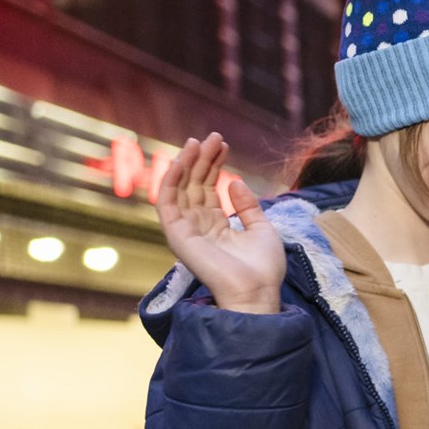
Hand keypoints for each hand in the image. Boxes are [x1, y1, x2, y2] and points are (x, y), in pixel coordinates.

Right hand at [155, 134, 284, 313]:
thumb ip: (247, 206)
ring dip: (186, 163)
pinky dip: (170, 180)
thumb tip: (235, 181)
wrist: (257, 291)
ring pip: (179, 189)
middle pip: (194, 184)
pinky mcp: (177, 235)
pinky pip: (166, 202)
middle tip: (213, 137)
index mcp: (216, 225)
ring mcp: (186, 229)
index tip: (224, 144)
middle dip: (202, 159)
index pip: (208, 188)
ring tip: (198, 142)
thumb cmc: (263, 268)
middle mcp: (198, 225)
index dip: (214, 165)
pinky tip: (180, 161)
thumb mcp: (261, 228)